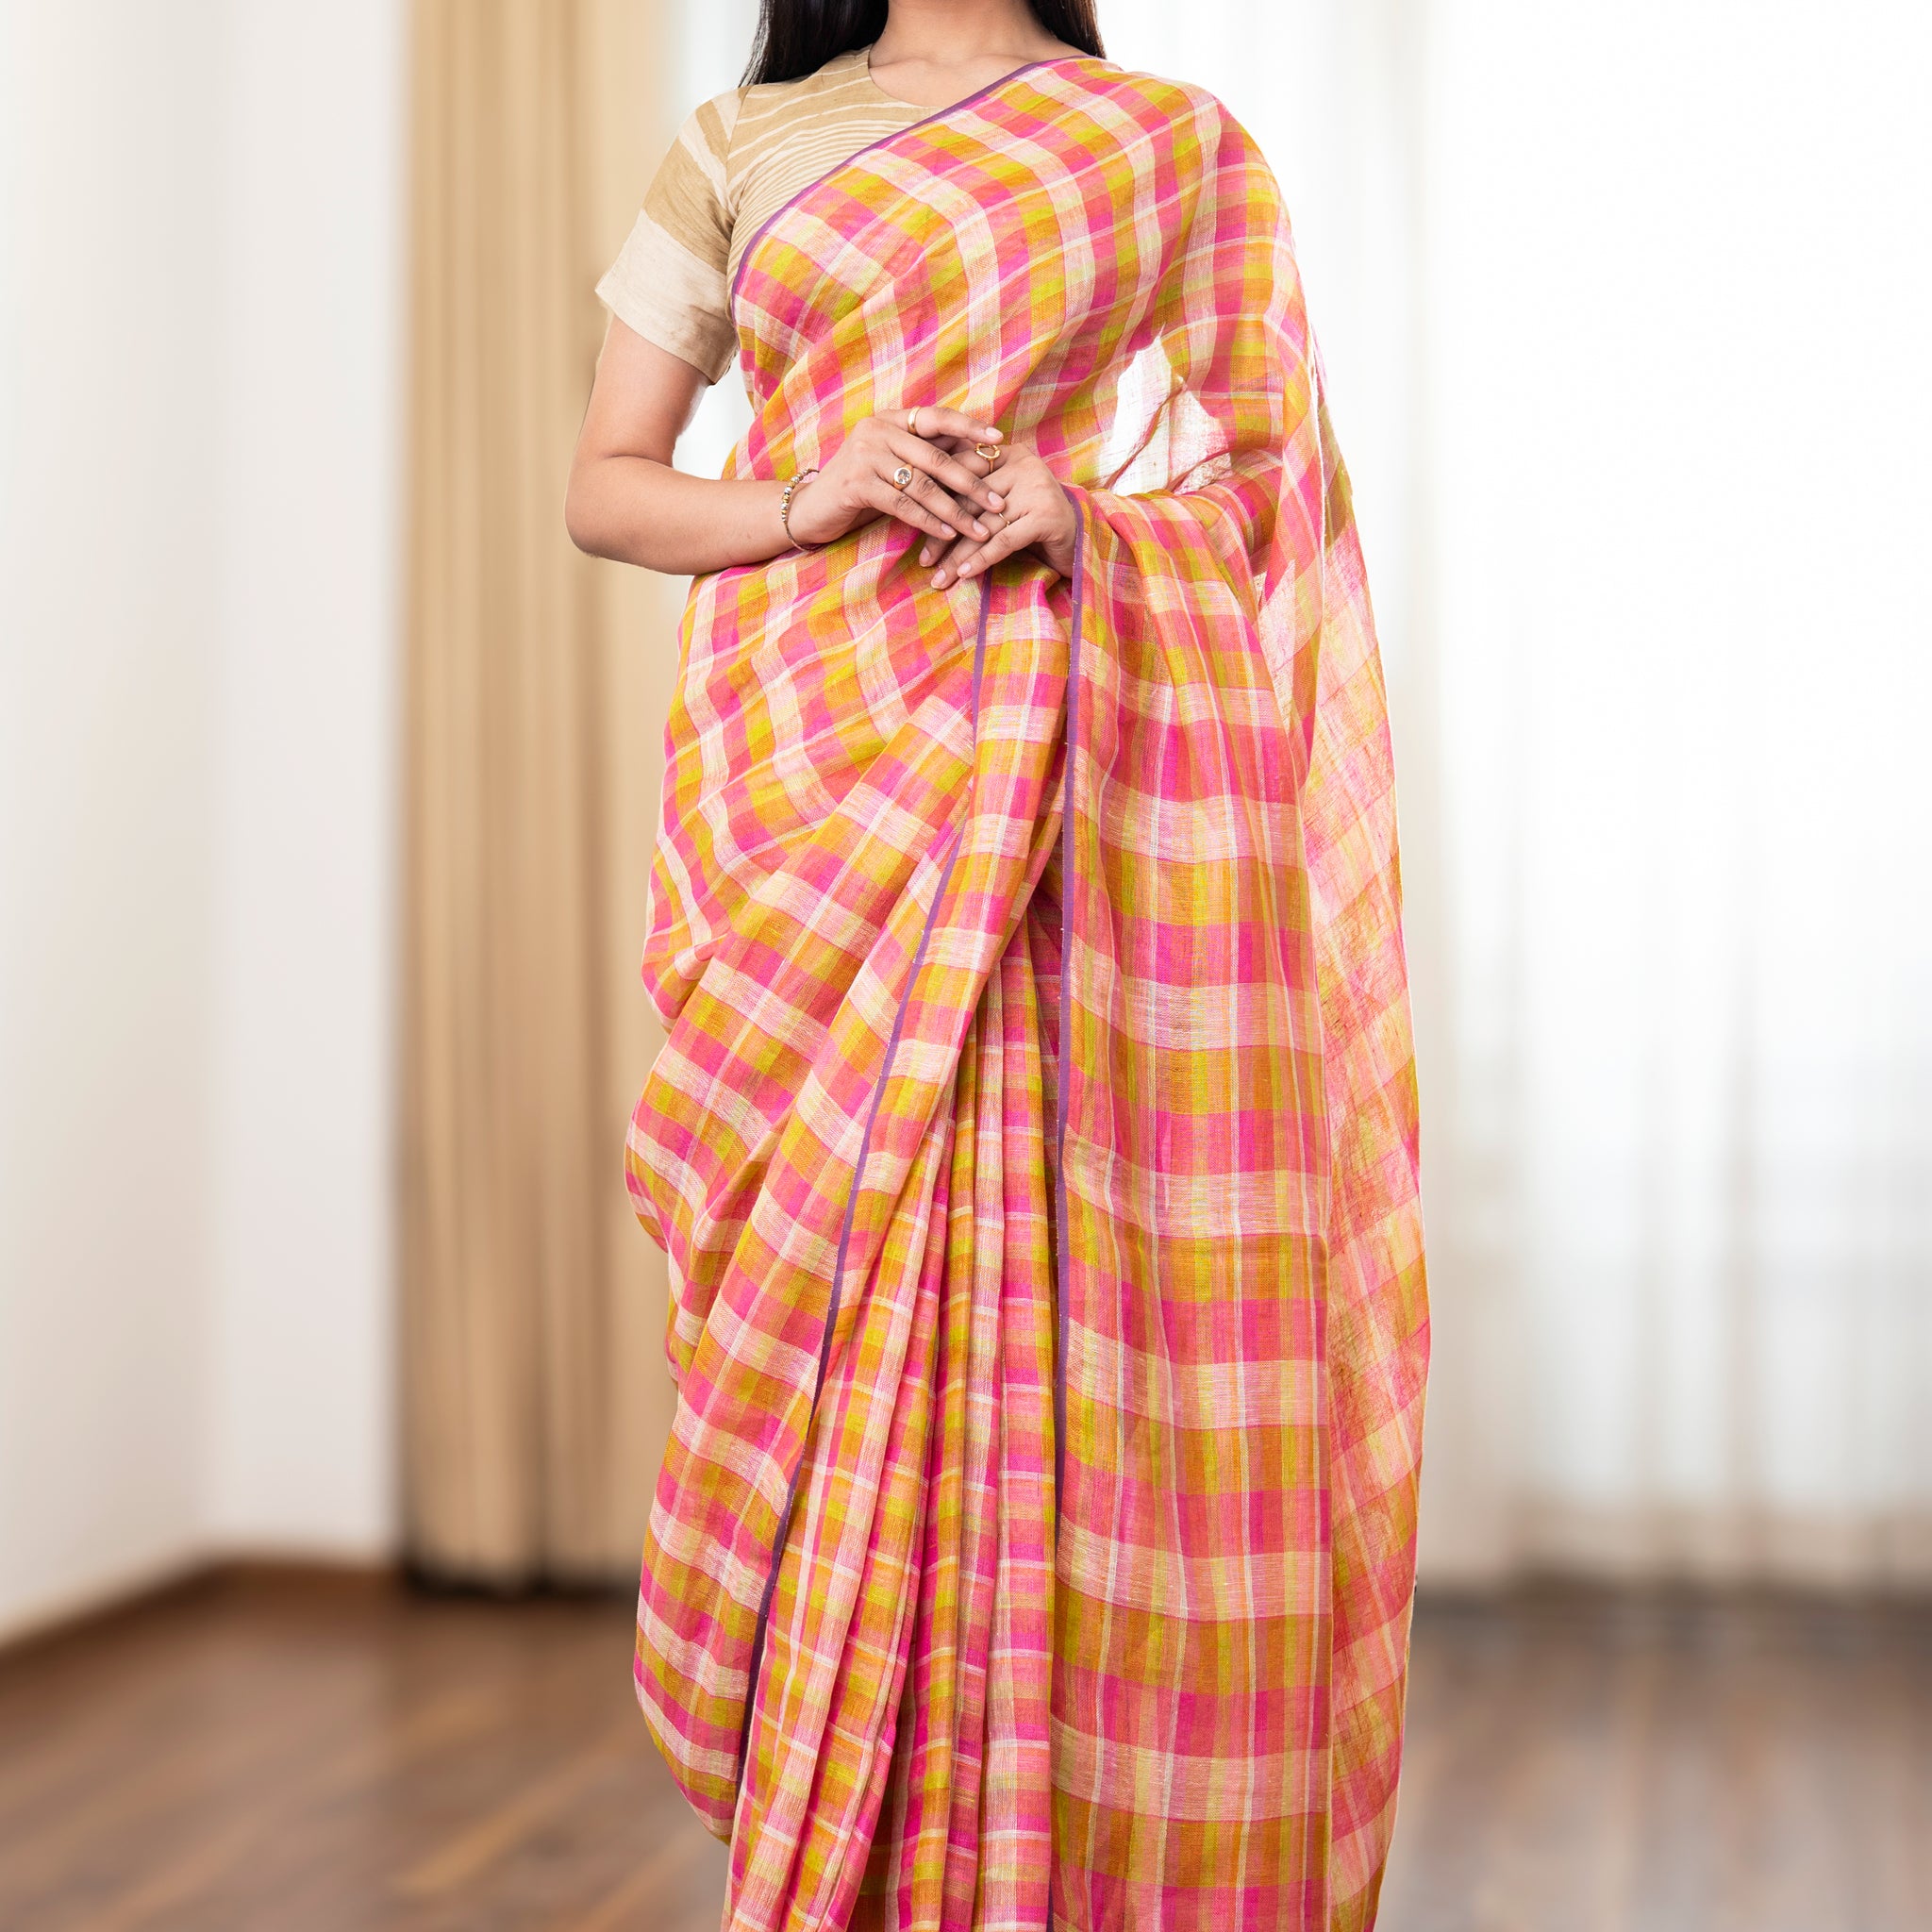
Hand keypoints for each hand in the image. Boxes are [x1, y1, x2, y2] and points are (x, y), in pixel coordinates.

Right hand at [784, 407, 1008, 550]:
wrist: (811, 509)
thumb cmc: (860, 488)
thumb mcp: (892, 465)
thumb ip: (924, 457)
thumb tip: (975, 456)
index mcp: (889, 420)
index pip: (937, 417)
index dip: (969, 427)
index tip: (1000, 440)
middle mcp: (876, 430)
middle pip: (935, 457)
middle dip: (971, 483)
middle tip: (997, 503)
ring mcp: (864, 455)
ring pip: (922, 485)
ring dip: (955, 511)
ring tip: (979, 530)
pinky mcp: (856, 484)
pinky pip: (902, 505)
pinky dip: (929, 522)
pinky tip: (949, 535)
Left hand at [921, 442, 1076, 587]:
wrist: (1081, 541)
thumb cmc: (1033, 524)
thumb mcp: (1002, 502)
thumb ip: (974, 495)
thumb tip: (921, 507)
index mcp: (1008, 452)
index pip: (961, 471)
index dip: (936, 499)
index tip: (914, 526)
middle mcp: (1023, 464)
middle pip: (969, 501)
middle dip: (943, 534)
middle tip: (924, 561)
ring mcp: (1037, 488)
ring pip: (984, 525)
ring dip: (958, 556)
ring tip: (940, 578)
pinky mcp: (1046, 515)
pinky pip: (1003, 541)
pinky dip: (982, 560)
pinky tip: (964, 576)